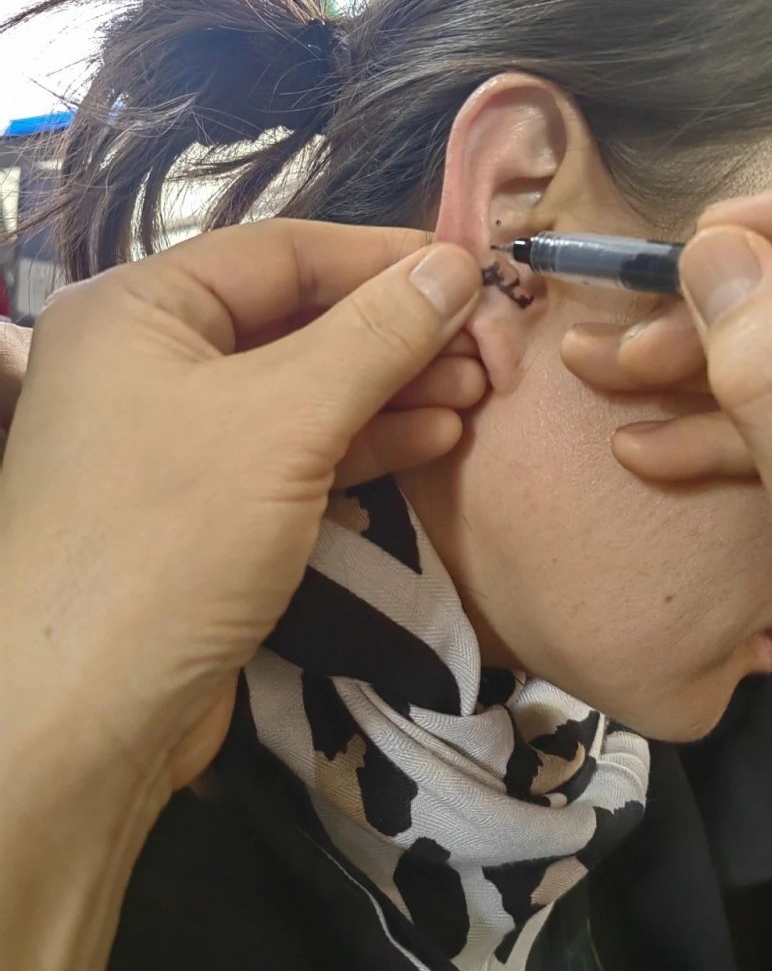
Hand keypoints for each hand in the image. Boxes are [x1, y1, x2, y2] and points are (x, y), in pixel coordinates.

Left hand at [0, 220, 481, 803]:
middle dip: (394, 333)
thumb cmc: (172, 538)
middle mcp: (149, 364)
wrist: (85, 718)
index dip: (381, 257)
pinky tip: (434, 437)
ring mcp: (175, 442)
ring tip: (478, 392)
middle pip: (294, 321)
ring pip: (301, 392)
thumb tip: (456, 264)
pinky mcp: (204, 512)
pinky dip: (363, 445)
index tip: (472, 271)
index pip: (279, 252)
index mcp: (138, 310)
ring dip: (391, 390)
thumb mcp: (284, 419)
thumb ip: (375, 335)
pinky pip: (294, 455)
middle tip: (486, 344)